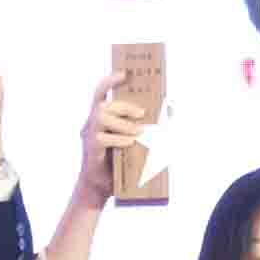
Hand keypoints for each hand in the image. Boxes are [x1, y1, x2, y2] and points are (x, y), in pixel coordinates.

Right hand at [74, 67, 151, 205]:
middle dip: (123, 106)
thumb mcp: (132, 140)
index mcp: (99, 118)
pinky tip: (130, 143)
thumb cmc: (117, 162)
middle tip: (141, 113)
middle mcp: (91, 124)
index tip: (124, 73)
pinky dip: (119, 139)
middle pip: (103, 105)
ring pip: (101, 117)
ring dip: (123, 123)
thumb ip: (145, 125)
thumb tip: (171, 110)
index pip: (100, 93)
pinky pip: (103, 138)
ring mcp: (89, 136)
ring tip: (138, 133)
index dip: (109, 81)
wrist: (100, 186)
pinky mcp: (90, 149)